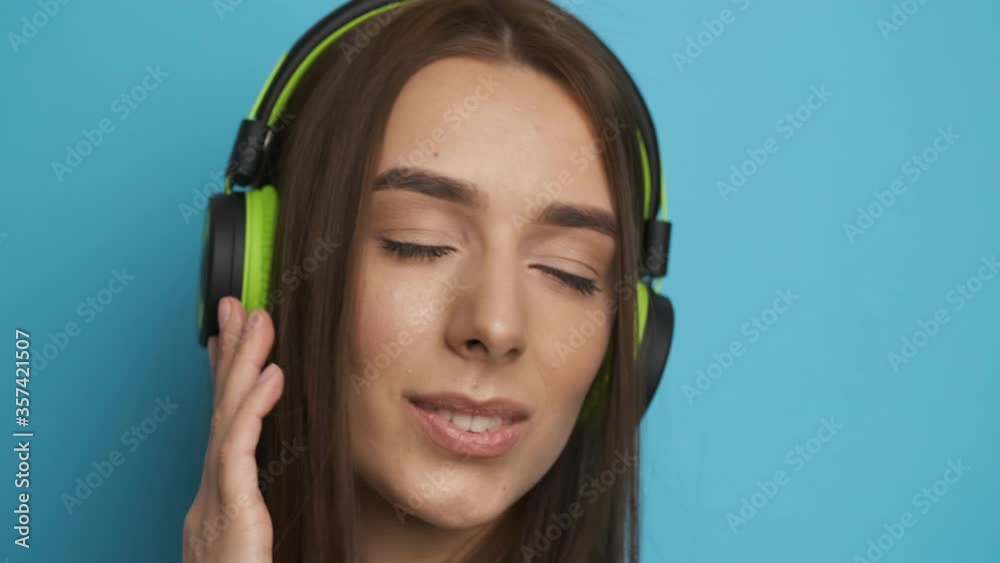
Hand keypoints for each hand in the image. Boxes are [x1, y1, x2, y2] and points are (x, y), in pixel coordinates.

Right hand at [183, 296, 283, 562]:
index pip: (225, 426)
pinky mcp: (228, 517)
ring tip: (257, 322)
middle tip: (239, 307)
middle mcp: (211, 495)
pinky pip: (238, 455)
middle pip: (221, 412)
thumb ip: (263, 509)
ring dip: (241, 366)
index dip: (228, 378)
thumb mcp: (258, 541)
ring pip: (226, 422)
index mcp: (221, 499)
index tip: (234, 337)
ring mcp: (214, 504)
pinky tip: (270, 375)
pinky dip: (252, 410)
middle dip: (229, 355)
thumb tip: (274, 485)